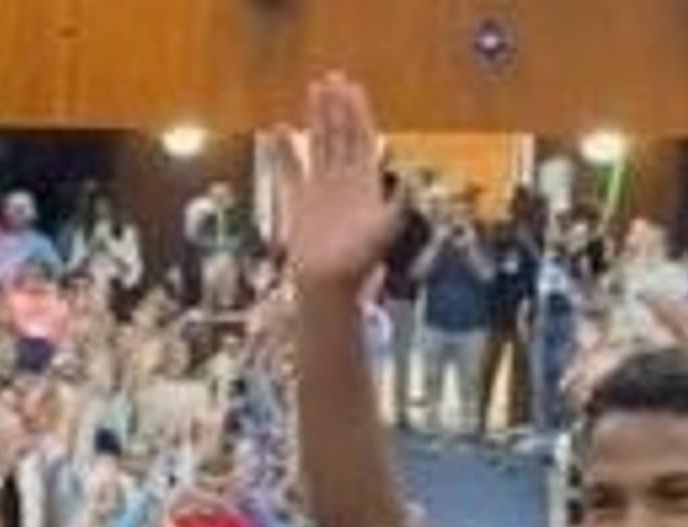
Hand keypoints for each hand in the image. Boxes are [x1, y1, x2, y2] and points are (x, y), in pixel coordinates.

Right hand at [282, 75, 402, 290]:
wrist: (329, 286)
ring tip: (313, 91)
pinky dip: (284, 151)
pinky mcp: (300, 203)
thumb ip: (397, 206)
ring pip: (319, 146)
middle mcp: (345, 182)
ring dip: (317, 119)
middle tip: (333, 79)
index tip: (353, 89)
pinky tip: (277, 130)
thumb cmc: (358, 263)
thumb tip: (410, 182)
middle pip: (341, 136)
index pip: (362, 140)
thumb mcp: (384, 232)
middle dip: (338, 108)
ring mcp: (322, 190)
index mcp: (365, 184)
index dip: (359, 114)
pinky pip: (290, 171)